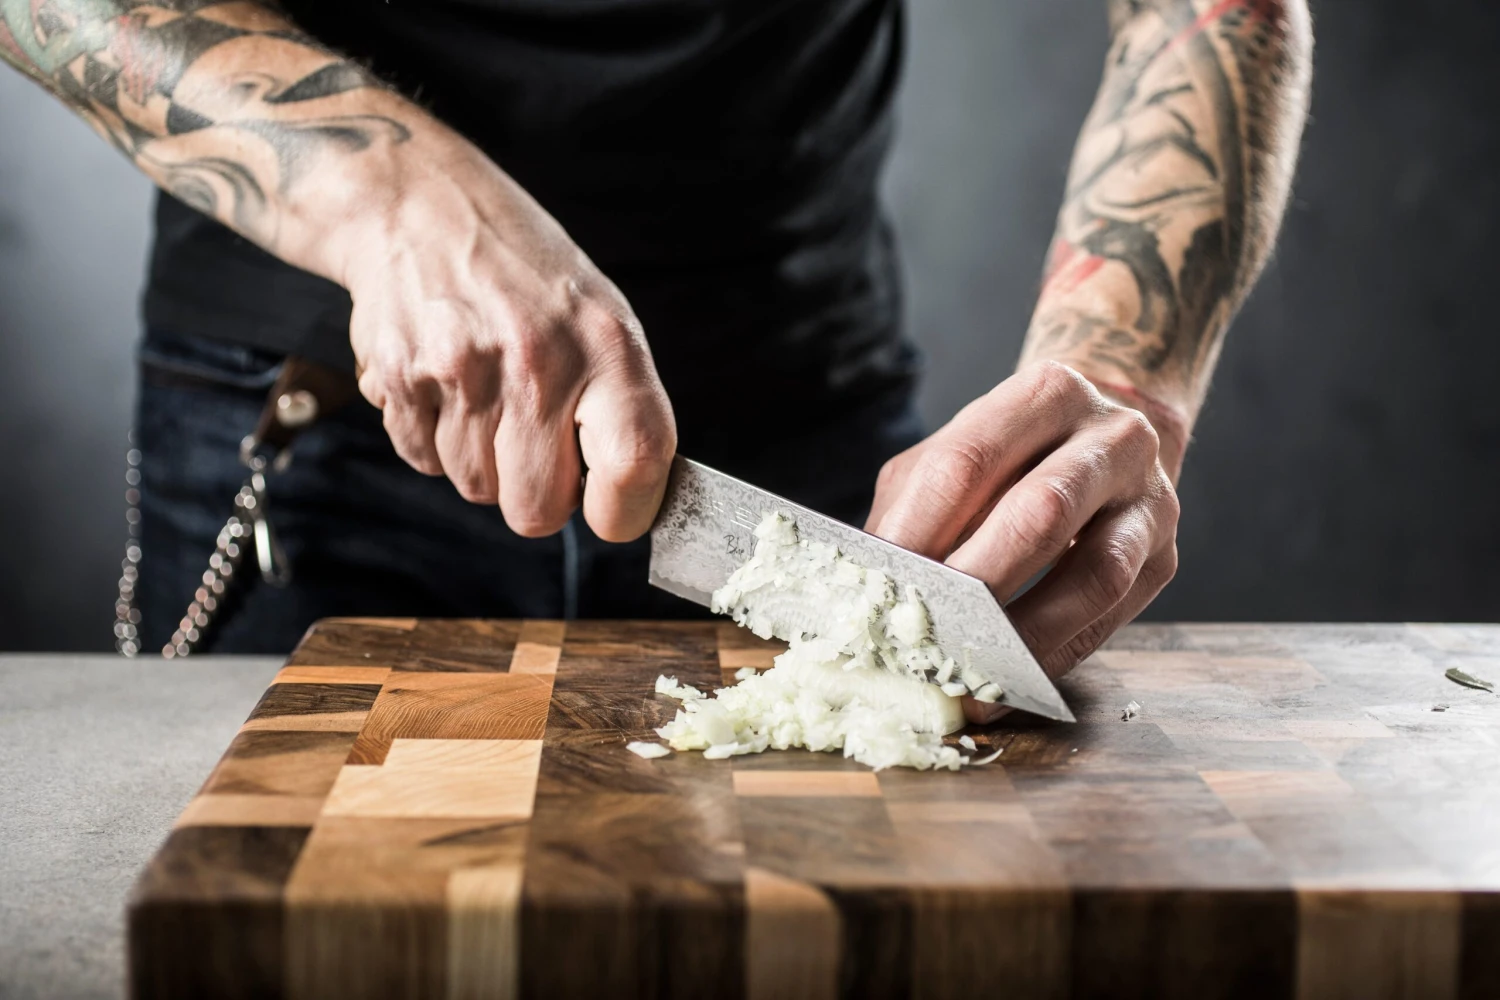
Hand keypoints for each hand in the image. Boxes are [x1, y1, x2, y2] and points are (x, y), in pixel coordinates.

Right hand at [335, 138, 675, 540]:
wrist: (420, 204)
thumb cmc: (526, 275)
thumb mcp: (603, 319)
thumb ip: (623, 408)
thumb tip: (633, 500)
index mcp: (606, 345)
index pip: (636, 462)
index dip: (624, 510)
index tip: (610, 509)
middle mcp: (537, 359)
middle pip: (536, 509)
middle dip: (536, 493)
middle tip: (536, 442)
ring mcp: (461, 369)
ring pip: (475, 488)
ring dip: (482, 459)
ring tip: (485, 391)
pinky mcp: (399, 376)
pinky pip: (423, 460)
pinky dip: (433, 437)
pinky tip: (444, 384)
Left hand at [865, 361, 1181, 720]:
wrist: (1107, 441)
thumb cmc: (1009, 458)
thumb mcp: (952, 456)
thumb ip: (913, 508)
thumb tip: (869, 586)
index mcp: (1046, 393)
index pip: (968, 460)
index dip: (920, 528)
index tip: (879, 584)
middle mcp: (1113, 436)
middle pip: (1039, 512)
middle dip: (976, 584)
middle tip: (924, 636)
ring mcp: (1151, 498)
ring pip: (1094, 573)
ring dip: (1026, 631)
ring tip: (969, 674)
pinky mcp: (1165, 557)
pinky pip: (1112, 615)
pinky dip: (1056, 653)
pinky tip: (1011, 682)